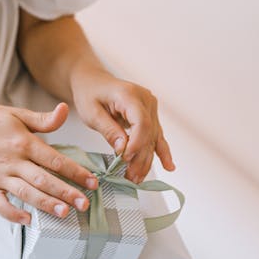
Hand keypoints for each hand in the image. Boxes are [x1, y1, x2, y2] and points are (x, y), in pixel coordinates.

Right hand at [0, 100, 99, 225]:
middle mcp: (13, 161)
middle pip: (43, 179)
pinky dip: (12, 214)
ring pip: (26, 193)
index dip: (75, 171)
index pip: (55, 159)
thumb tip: (65, 110)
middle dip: (66, 192)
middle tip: (85, 204)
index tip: (92, 181)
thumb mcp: (19, 114)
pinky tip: (27, 219)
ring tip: (65, 214)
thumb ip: (44, 119)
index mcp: (23, 142)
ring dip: (45, 204)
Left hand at [70, 66, 175, 183]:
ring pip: (153, 137)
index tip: (125, 159)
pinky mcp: (150, 113)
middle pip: (149, 132)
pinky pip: (156, 134)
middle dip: (140, 157)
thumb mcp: (91, 112)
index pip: (141, 122)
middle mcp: (145, 98)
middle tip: (130, 177)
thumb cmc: (89, 94)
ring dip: (147, 159)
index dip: (136, 143)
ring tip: (138, 178)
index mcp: (129, 94)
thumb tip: (123, 148)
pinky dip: (160, 150)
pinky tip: (169, 166)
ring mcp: (150, 105)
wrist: (92, 80)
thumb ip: (108, 130)